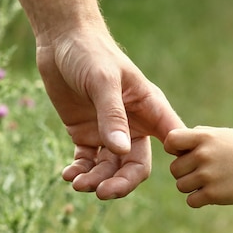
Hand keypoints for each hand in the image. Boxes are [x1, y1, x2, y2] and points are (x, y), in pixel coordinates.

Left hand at [38, 26, 183, 198]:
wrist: (60, 39)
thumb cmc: (90, 52)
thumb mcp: (103, 81)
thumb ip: (112, 116)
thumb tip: (120, 152)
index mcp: (150, 109)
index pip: (171, 141)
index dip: (173, 162)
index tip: (161, 178)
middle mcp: (133, 125)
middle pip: (136, 165)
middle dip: (121, 182)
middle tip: (102, 193)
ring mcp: (109, 132)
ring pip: (110, 168)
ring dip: (96, 180)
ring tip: (78, 183)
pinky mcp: (85, 134)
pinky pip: (87, 161)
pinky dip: (80, 171)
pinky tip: (68, 175)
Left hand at [164, 126, 232, 206]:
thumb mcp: (223, 135)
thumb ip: (200, 135)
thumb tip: (176, 141)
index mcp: (204, 137)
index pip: (171, 140)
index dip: (173, 149)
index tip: (183, 154)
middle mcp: (203, 155)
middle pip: (174, 169)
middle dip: (185, 173)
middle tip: (203, 173)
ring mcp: (208, 175)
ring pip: (181, 186)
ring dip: (192, 187)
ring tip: (210, 183)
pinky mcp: (213, 194)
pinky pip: (191, 201)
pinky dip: (199, 200)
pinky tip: (212, 193)